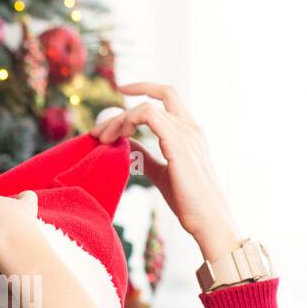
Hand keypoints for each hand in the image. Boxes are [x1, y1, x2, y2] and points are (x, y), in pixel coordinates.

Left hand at [92, 82, 243, 261]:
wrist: (208, 219)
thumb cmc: (189, 201)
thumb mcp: (161, 173)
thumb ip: (146, 157)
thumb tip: (127, 146)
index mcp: (189, 132)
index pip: (168, 95)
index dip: (144, 87)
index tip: (122, 90)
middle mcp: (190, 127)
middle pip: (154, 99)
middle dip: (123, 108)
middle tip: (98, 131)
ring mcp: (186, 133)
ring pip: (145, 108)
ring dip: (119, 120)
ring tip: (103, 139)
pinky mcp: (179, 143)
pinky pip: (148, 115)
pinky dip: (128, 121)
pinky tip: (119, 138)